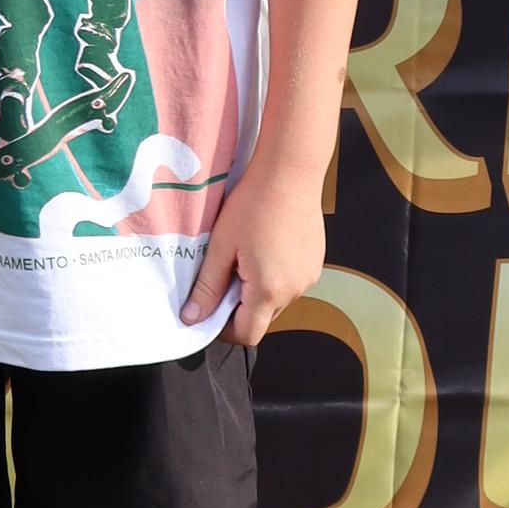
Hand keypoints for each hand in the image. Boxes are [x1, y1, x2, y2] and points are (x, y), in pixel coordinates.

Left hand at [183, 152, 323, 349]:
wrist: (290, 172)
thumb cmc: (254, 204)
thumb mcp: (221, 246)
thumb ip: (207, 287)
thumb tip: (192, 318)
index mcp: (268, 290)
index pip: (247, 335)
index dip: (224, 329)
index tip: (209, 310)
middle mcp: (294, 290)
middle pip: (262, 319)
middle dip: (239, 308)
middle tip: (224, 275)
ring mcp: (308, 277)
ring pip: (277, 301)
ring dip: (258, 291)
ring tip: (245, 257)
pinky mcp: (315, 264)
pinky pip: (291, 283)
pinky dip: (275, 277)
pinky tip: (264, 248)